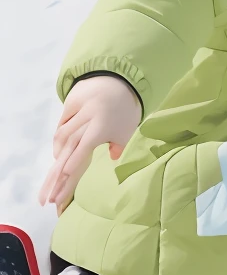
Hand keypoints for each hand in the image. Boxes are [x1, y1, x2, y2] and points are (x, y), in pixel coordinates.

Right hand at [40, 73, 141, 209]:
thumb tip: (113, 159)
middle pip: (69, 145)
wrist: (119, 79)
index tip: (65, 174)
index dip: (75, 159)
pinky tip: (60, 154)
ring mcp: (77, 109)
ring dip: (58, 156)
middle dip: (58, 170)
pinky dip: (60, 140)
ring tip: (56, 175)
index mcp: (103, 124)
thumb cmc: (126, 110)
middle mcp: (87, 117)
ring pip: (61, 135)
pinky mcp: (70, 104)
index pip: (85, 144)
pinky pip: (61, 126)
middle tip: (49, 196)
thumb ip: (119, 145)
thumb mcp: (128, 129)